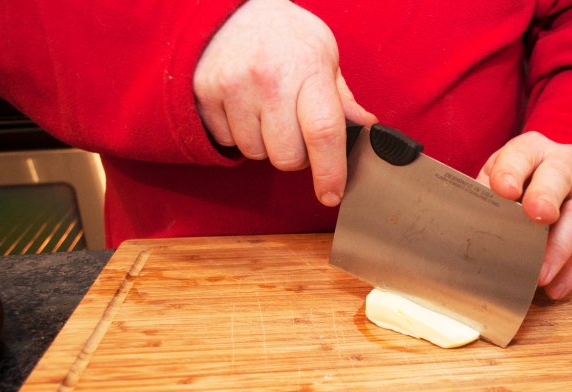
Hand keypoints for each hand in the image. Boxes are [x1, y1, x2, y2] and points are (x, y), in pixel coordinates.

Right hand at [193, 0, 376, 205]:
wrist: (230, 9)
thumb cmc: (286, 37)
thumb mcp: (324, 56)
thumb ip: (341, 98)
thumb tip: (366, 129)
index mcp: (308, 68)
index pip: (323, 132)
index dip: (330, 172)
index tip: (332, 194)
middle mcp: (269, 79)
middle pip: (287, 156)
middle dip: (297, 156)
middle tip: (296, 132)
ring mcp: (233, 87)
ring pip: (257, 154)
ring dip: (266, 145)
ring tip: (268, 114)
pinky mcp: (205, 95)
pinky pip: (229, 142)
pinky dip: (240, 134)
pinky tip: (245, 108)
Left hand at [476, 132, 571, 298]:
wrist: (562, 174)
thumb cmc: (522, 180)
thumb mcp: (499, 177)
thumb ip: (486, 195)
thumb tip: (468, 228)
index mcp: (532, 149)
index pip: (521, 155)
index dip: (512, 172)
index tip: (504, 190)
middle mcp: (565, 162)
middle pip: (558, 178)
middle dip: (546, 198)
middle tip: (536, 218)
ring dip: (561, 249)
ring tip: (541, 275)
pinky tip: (557, 286)